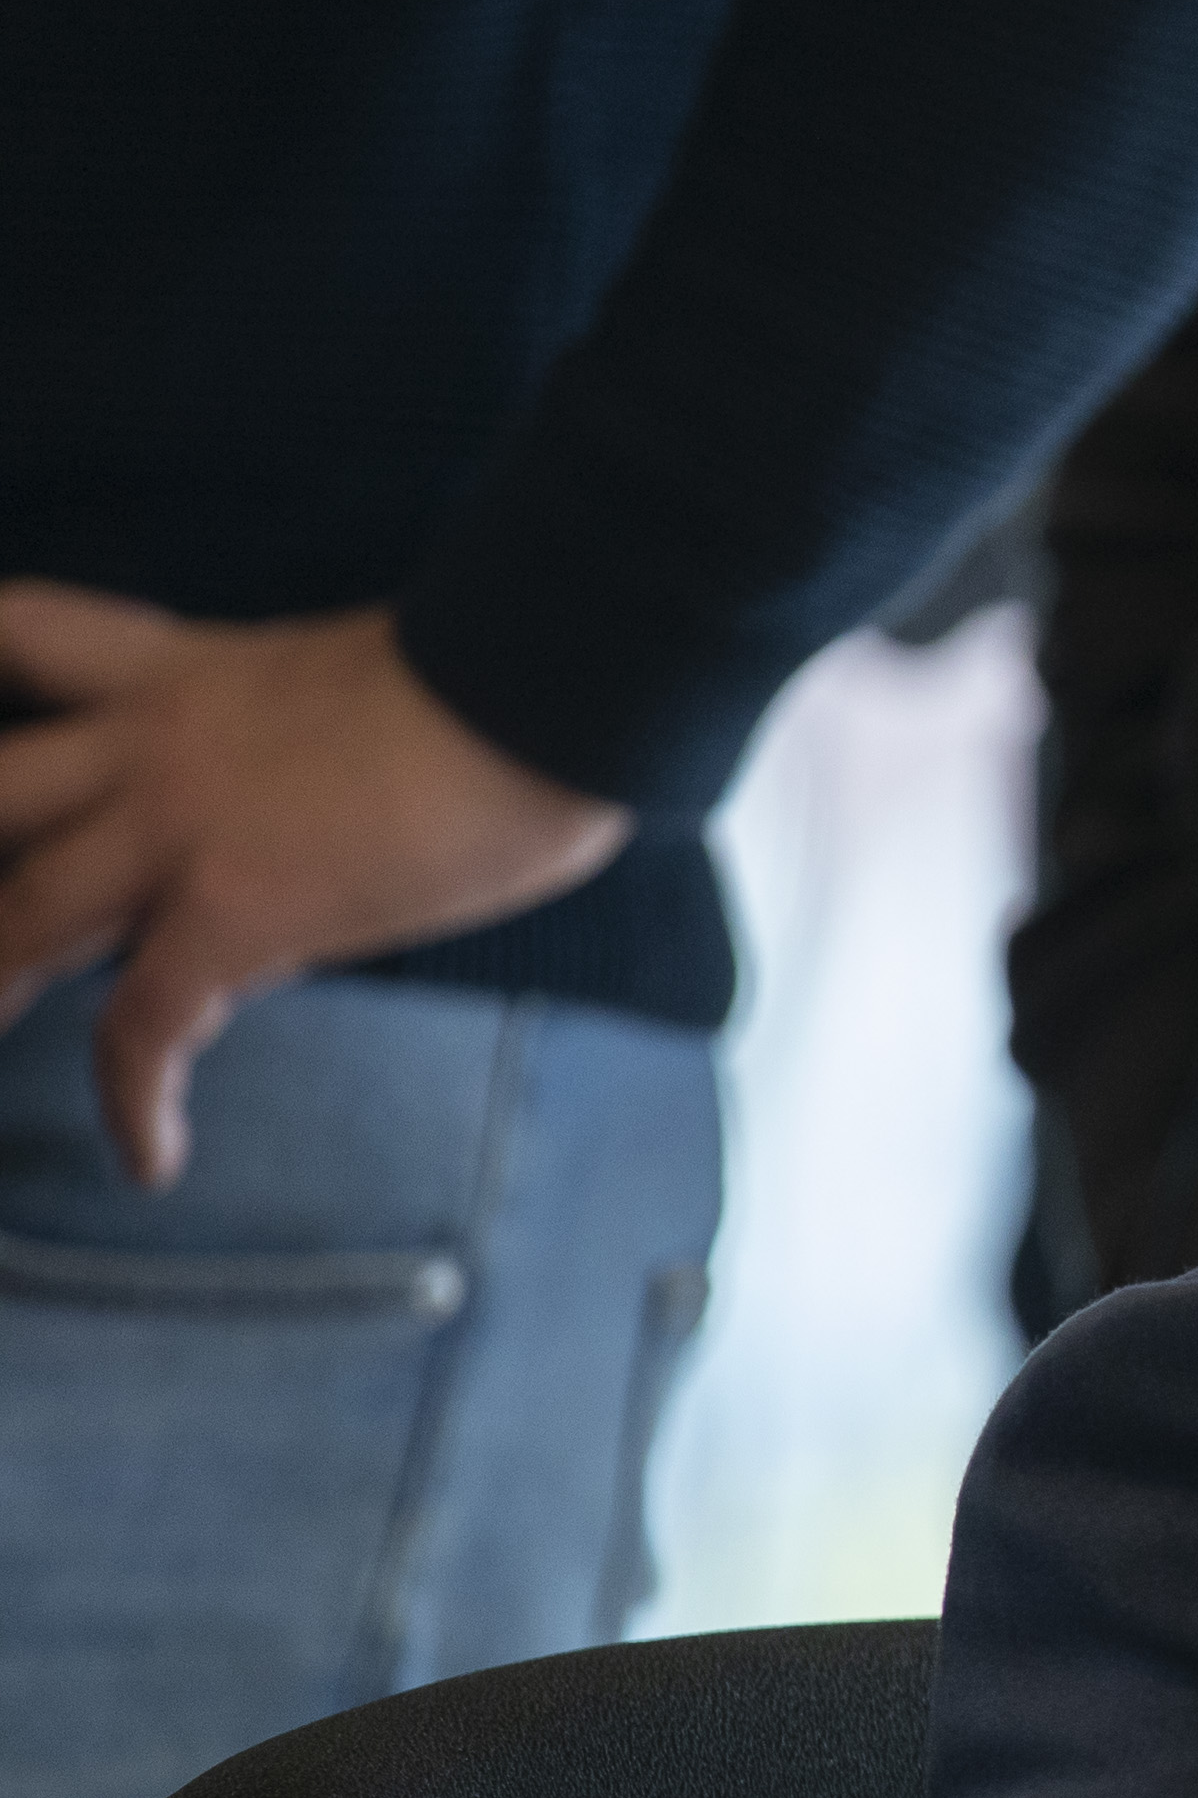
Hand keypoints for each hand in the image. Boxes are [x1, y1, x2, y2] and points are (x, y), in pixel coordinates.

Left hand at [0, 593, 632, 1188]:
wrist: (544, 687)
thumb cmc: (505, 663)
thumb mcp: (361, 674)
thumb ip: (306, 730)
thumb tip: (333, 798)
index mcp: (184, 667)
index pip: (31, 632)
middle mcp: (151, 745)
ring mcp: (177, 832)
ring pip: (20, 917)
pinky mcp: (229, 917)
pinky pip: (143, 1030)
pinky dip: (137, 1105)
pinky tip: (152, 1165)